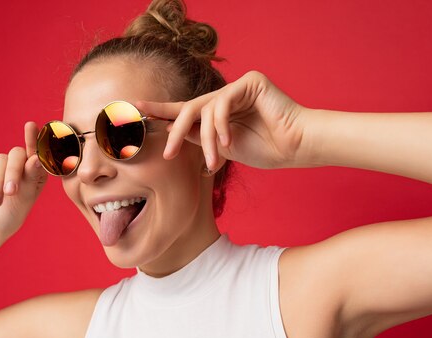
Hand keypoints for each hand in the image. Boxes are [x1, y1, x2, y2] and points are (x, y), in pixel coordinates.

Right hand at [0, 121, 47, 246]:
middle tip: (11, 192)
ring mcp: (1, 164)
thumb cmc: (12, 213)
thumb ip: (31, 176)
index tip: (31, 126)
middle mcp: (20, 164)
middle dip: (13, 173)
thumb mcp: (25, 196)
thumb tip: (37, 157)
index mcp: (36, 170)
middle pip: (17, 154)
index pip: (38, 150)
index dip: (35, 138)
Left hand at [137, 70, 316, 170]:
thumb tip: (170, 131)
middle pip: (189, 109)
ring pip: (206, 110)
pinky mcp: (250, 81)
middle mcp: (225, 96)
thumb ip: (200, 137)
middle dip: (176, 131)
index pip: (185, 110)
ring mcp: (237, 87)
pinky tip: (228, 142)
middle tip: (167, 153)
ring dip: (207, 140)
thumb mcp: (223, 148)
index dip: (160, 110)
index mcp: (219, 112)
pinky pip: (223, 103)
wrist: (295, 147)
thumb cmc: (266, 150)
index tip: (135, 109)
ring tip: (215, 162)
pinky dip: (221, 125)